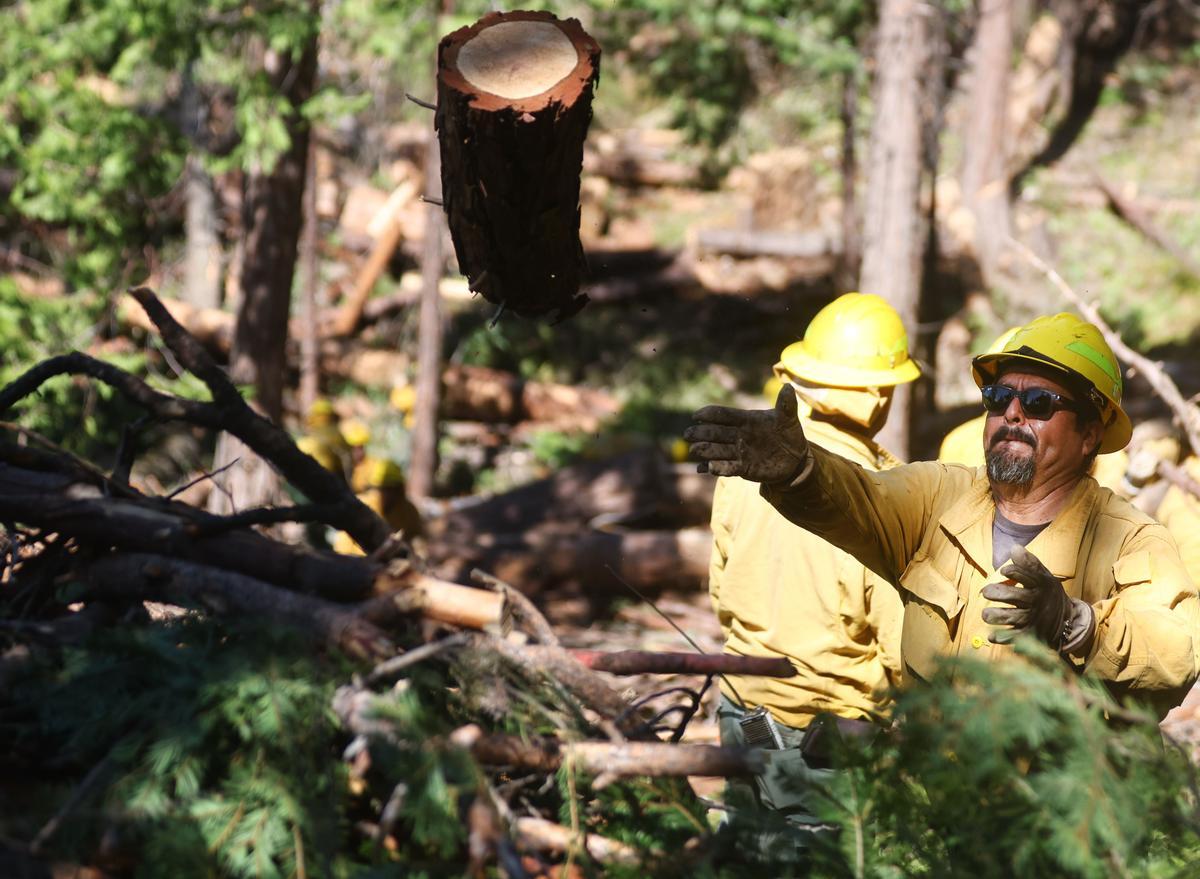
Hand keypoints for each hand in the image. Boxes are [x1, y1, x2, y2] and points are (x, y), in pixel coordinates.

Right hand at [683, 384, 809, 483]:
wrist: (795, 459)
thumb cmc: (789, 434)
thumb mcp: (789, 419)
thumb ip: (786, 404)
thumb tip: (788, 386)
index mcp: (745, 420)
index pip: (724, 415)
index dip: (709, 414)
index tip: (696, 416)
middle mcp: (738, 435)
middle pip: (715, 433)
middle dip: (701, 433)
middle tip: (688, 434)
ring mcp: (739, 452)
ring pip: (717, 450)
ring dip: (705, 450)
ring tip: (694, 451)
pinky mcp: (743, 468)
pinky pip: (727, 468)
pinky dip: (715, 468)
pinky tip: (704, 468)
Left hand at [981, 544, 1070, 646]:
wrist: (1066, 621)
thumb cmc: (1046, 594)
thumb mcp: (1043, 576)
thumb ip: (1029, 563)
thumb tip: (1014, 548)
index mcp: (1040, 585)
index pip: (1029, 575)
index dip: (1015, 572)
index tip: (1003, 570)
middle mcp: (1036, 602)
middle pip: (1017, 596)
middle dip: (998, 593)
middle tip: (986, 592)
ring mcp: (1032, 619)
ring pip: (1013, 617)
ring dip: (996, 616)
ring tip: (986, 614)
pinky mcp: (1028, 634)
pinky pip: (1014, 638)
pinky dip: (1002, 638)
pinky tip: (992, 636)